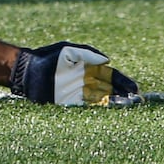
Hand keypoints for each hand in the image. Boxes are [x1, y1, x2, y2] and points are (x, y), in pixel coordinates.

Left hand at [9, 41, 141, 106]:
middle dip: (123, 96)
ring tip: (126, 108)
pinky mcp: (69, 105)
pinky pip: (86, 109)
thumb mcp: (69, 51)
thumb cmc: (47, 57)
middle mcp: (86, 83)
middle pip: (109, 91)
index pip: (111, 77)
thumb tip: (108, 61)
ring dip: (114, 105)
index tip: (134, 88)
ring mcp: (78, 95)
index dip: (123, 82)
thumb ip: (88, 54)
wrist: (27, 70)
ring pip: (101, 102)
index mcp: (89, 69)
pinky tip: (107, 113)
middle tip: (135, 101)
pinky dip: (98, 112)